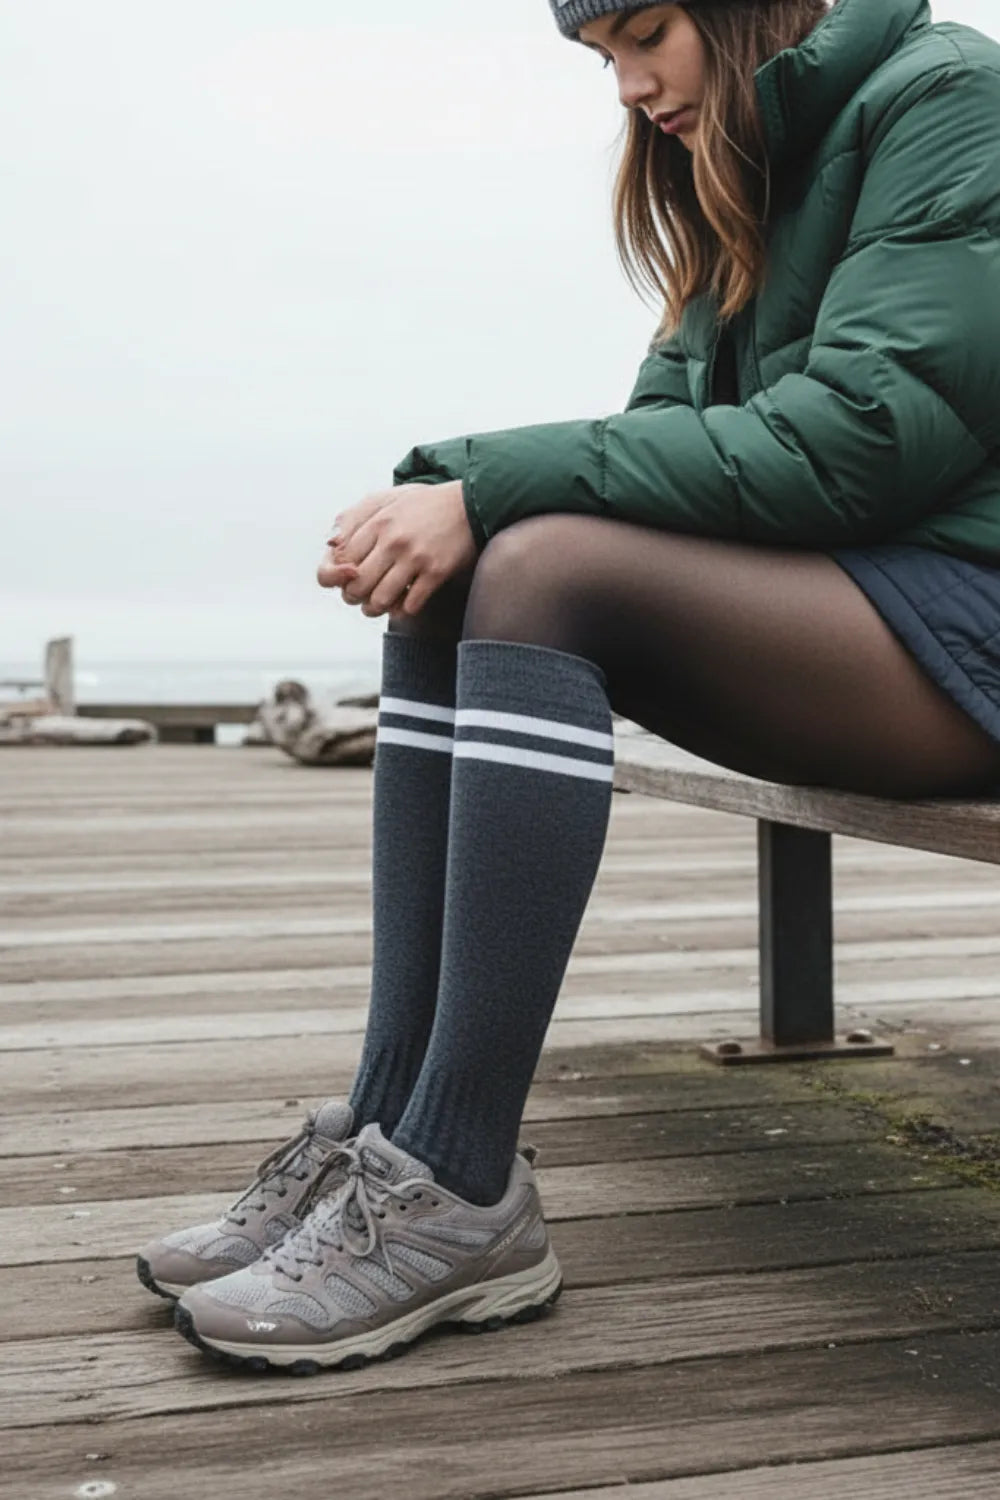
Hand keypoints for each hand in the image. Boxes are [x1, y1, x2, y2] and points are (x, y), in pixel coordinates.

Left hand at [318, 481, 475, 617]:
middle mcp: (393, 540)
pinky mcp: (436, 572)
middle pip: (356, 585)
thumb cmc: (425, 504)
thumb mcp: (386, 500)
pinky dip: (403, 610)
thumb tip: (330, 544)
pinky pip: (410, 605)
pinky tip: (404, 603)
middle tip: (360, 596)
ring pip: (379, 600)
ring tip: (378, 606)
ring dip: (375, 609)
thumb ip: (355, 518)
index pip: (341, 560)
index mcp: (378, 522)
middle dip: (353, 597)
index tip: (348, 578)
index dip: (339, 576)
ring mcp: (415, 557)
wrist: (471, 503)